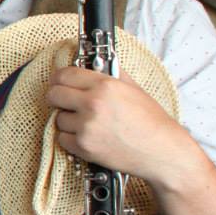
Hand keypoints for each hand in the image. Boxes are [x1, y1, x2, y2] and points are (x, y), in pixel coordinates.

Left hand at [46, 66, 190, 184]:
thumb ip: (113, 74)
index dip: (59, 78)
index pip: (65, 74)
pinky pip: (62, 139)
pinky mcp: (83, 147)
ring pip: (58, 118)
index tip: (59, 82)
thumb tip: (96, 63)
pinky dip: (71, 139)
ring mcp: (86, 127)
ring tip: (87, 123)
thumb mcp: (134, 89)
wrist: (162, 151)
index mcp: (105, 86)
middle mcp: (93, 104)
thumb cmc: (152, 121)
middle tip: (65, 102)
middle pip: (53, 95)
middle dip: (57, 98)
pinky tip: (88, 137)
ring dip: (68, 121)